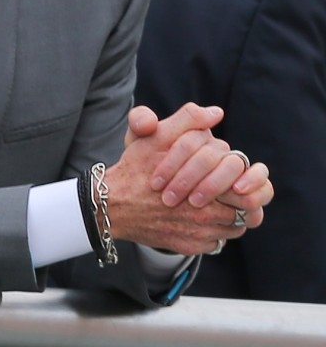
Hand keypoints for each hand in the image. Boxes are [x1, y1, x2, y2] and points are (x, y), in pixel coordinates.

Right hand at [105, 103, 271, 254]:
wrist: (111, 204)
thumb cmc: (135, 169)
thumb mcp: (157, 137)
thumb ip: (188, 120)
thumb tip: (216, 113)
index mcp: (206, 186)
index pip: (248, 190)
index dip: (249, 183)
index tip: (238, 179)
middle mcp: (206, 216)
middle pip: (245, 212)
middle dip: (242, 201)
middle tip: (233, 192)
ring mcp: (198, 235)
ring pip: (233, 229)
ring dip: (229, 217)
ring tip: (216, 204)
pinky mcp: (189, 247)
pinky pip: (215, 243)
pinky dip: (212, 232)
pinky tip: (197, 219)